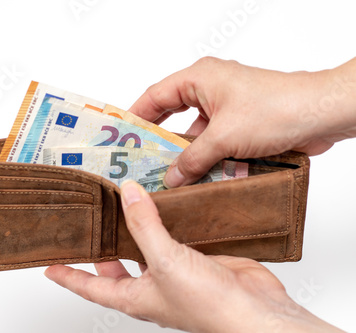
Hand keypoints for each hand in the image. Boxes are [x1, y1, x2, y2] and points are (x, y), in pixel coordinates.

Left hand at [45, 181, 341, 331]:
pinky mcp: (198, 259)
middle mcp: (152, 285)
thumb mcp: (165, 261)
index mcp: (134, 296)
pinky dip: (170, 221)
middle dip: (103, 246)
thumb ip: (144, 225)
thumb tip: (127, 194)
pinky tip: (169, 204)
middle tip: (91, 221)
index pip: (90, 286)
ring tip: (126, 202)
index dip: (68, 276)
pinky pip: (177, 236)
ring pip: (148, 247)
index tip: (49, 265)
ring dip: (138, 227)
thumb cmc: (208, 305)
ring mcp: (176, 272)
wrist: (256, 312)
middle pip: (117, 266)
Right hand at [128, 57, 355, 186]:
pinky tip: (197, 178)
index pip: (156, 96)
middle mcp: (209, 89)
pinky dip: (206, 158)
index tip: (121, 136)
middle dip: (159, 139)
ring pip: (194, 133)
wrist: (320, 114)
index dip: (136, 116)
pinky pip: (213, 142)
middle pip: (173, 115)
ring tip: (166, 176)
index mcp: (199, 79)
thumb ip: (192, 159)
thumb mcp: (223, 137)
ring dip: (185, 154)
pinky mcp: (240, 123)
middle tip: (139, 160)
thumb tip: (171, 179)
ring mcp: (226, 107)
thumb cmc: (275, 109)